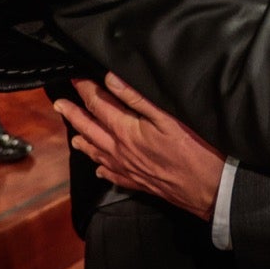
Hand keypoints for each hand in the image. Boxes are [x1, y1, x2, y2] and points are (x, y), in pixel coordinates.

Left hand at [53, 73, 224, 221]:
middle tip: (59, 103)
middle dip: (74, 114)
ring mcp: (128, 169)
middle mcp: (121, 151)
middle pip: (90, 129)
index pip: (99, 105)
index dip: (86, 90)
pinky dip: (102, 169)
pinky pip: (112, 175)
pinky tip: (99, 169)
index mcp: (127, 131)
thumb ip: (138, 98)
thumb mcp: (168, 116)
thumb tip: (111, 80)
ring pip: (97, 153)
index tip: (75, 78)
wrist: (210, 190)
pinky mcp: (139, 183)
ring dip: (83, 141)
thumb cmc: (194, 149)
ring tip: (72, 136)